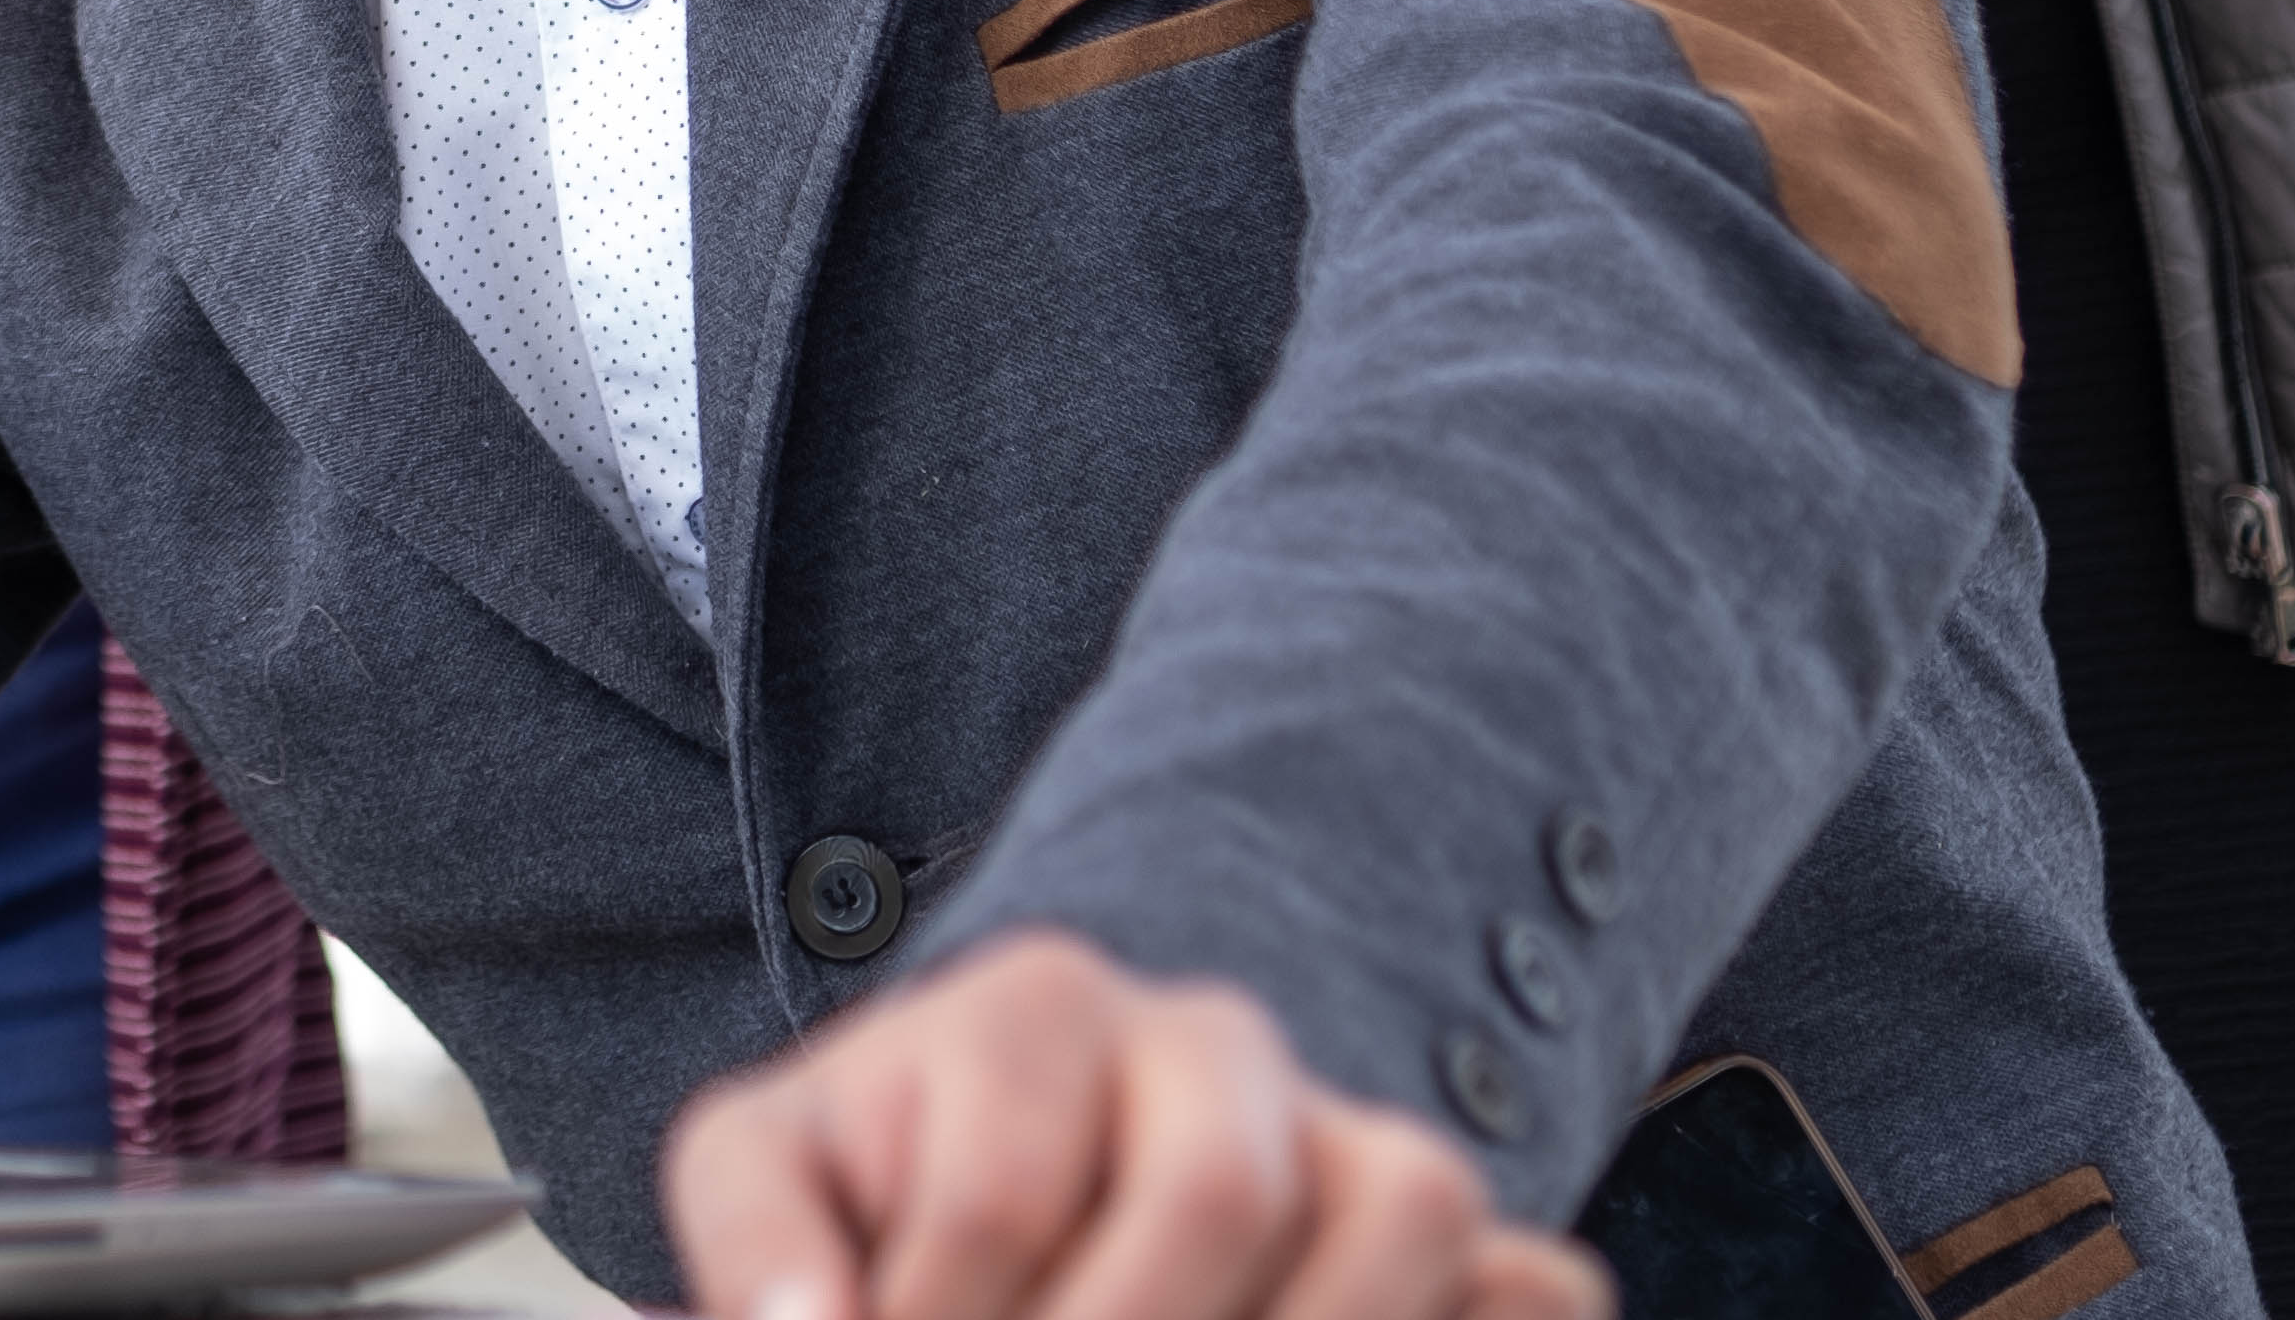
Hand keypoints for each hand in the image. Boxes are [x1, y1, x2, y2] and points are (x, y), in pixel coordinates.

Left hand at [663, 931, 1606, 1319]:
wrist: (1004, 1185)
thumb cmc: (882, 1198)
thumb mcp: (776, 1184)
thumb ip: (757, 1240)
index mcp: (1033, 1005)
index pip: (1005, 1186)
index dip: (943, 1317)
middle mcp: (1211, 1039)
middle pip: (1217, 1187)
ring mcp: (1350, 1131)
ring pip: (1407, 1205)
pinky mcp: (1454, 1239)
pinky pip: (1537, 1281)